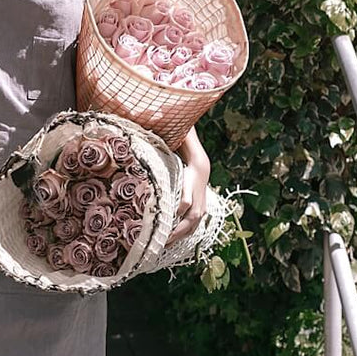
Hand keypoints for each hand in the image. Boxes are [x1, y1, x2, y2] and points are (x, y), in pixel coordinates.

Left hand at [167, 127, 210, 243]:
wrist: (199, 156)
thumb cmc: (184, 142)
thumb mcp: (181, 133)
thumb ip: (173, 129)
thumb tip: (154, 109)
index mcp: (197, 169)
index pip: (191, 190)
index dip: (184, 201)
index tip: (176, 210)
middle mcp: (201, 187)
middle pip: (195, 212)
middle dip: (180, 226)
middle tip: (164, 238)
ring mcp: (202, 199)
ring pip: (196, 222)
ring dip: (180, 235)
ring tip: (162, 245)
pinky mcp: (198, 207)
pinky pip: (193, 225)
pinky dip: (182, 235)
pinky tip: (166, 243)